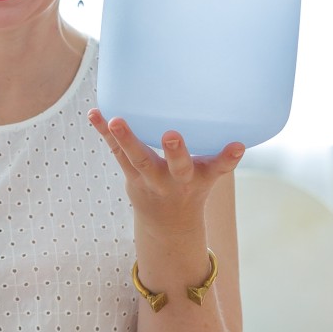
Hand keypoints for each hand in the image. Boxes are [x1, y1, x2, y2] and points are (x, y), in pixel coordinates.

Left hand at [87, 111, 243, 237]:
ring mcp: (151, 179)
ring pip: (138, 159)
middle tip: (172, 135)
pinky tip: (95, 114)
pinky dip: (104, 132)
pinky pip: (116, 152)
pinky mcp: (131, 175)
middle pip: (177, 167)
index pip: (220, 168)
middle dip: (175, 152)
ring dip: (127, 139)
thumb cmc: (192, 185)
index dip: (229, 158)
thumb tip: (225, 107)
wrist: (168, 224)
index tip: (237, 145)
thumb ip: (215, 150)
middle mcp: (177, 180)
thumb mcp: (208, 173)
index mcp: (201, 177)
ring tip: (116, 121)